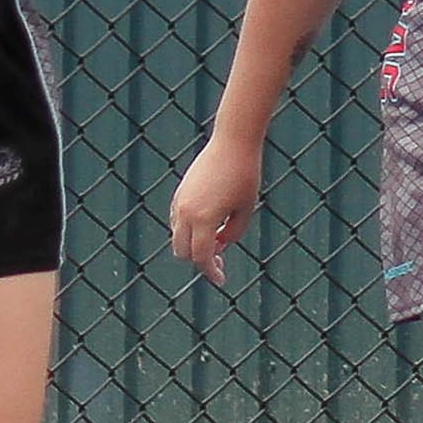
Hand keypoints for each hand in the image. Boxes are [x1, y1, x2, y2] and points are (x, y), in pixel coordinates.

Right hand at [169, 133, 264, 287]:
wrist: (233, 142)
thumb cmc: (245, 176)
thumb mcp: (245, 210)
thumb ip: (232, 234)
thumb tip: (218, 246)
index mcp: (203, 219)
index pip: (201, 257)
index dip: (211, 272)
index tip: (221, 280)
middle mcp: (186, 212)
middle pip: (183, 252)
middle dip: (200, 261)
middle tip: (220, 259)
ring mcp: (179, 201)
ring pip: (177, 237)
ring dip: (193, 245)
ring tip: (217, 241)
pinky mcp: (180, 192)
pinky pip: (177, 221)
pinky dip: (188, 231)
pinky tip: (207, 226)